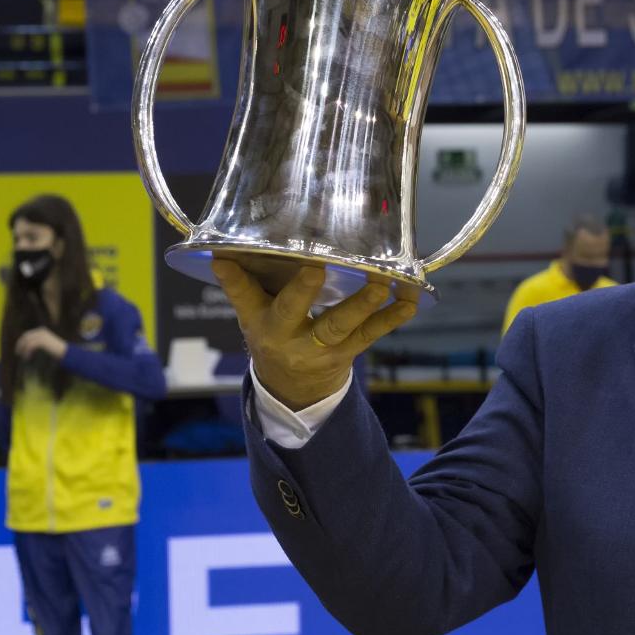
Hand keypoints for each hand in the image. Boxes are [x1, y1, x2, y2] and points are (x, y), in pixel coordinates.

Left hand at [16, 327, 67, 360]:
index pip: (27, 334)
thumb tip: (29, 346)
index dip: (21, 341)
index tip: (19, 349)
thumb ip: (39, 343)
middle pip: (25, 337)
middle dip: (20, 345)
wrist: (66, 352)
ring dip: (23, 350)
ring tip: (23, 357)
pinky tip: (27, 357)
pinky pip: (30, 347)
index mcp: (42, 330)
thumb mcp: (47, 344)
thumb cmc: (57, 349)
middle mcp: (41, 331)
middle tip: (18, 353)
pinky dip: (27, 352)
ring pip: (27, 342)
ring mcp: (41, 336)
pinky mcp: (41, 341)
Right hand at [211, 260, 417, 410]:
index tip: (223, 259)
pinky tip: (411, 300)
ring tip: (380, 282)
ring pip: (339, 325)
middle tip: (314, 268)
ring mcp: (320, 346)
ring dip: (361, 303)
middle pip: (292, 312)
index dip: (234, 281)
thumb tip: (225, 246)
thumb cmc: (275, 334)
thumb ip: (247, 283)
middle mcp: (287, 335)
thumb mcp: (255, 314)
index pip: (242, 298)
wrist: (295, 389)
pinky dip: (393, 316)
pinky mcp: (349, 351)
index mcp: (259, 321)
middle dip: (303, 292)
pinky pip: (372, 334)